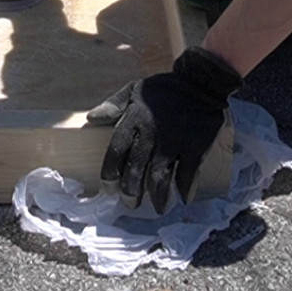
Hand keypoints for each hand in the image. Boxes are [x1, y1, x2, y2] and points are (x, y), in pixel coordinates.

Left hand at [86, 47, 241, 212]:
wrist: (200, 82)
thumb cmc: (164, 89)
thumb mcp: (134, 89)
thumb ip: (113, 104)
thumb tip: (91, 119)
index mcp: (134, 119)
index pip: (116, 150)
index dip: (110, 172)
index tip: (108, 189)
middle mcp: (151, 133)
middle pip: (135, 168)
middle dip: (130, 191)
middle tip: (129, 204)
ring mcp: (174, 141)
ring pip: (159, 176)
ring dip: (156, 196)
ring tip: (157, 208)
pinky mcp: (195, 146)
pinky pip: (187, 173)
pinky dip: (184, 188)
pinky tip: (183, 199)